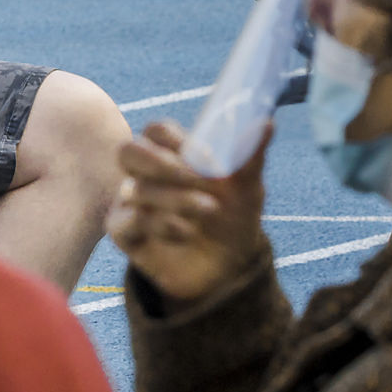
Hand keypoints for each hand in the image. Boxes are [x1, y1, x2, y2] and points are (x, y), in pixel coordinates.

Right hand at [108, 120, 269, 308]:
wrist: (228, 270)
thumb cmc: (233, 218)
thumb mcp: (247, 187)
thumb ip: (250, 154)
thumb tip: (266, 121)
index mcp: (171, 154)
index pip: (157, 131)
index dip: (178, 139)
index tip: (209, 158)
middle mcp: (145, 174)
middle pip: (129, 151)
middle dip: (161, 163)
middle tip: (196, 176)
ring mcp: (131, 202)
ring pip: (136, 189)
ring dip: (176, 198)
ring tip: (210, 209)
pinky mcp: (124, 232)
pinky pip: (130, 222)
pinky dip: (162, 225)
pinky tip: (187, 232)